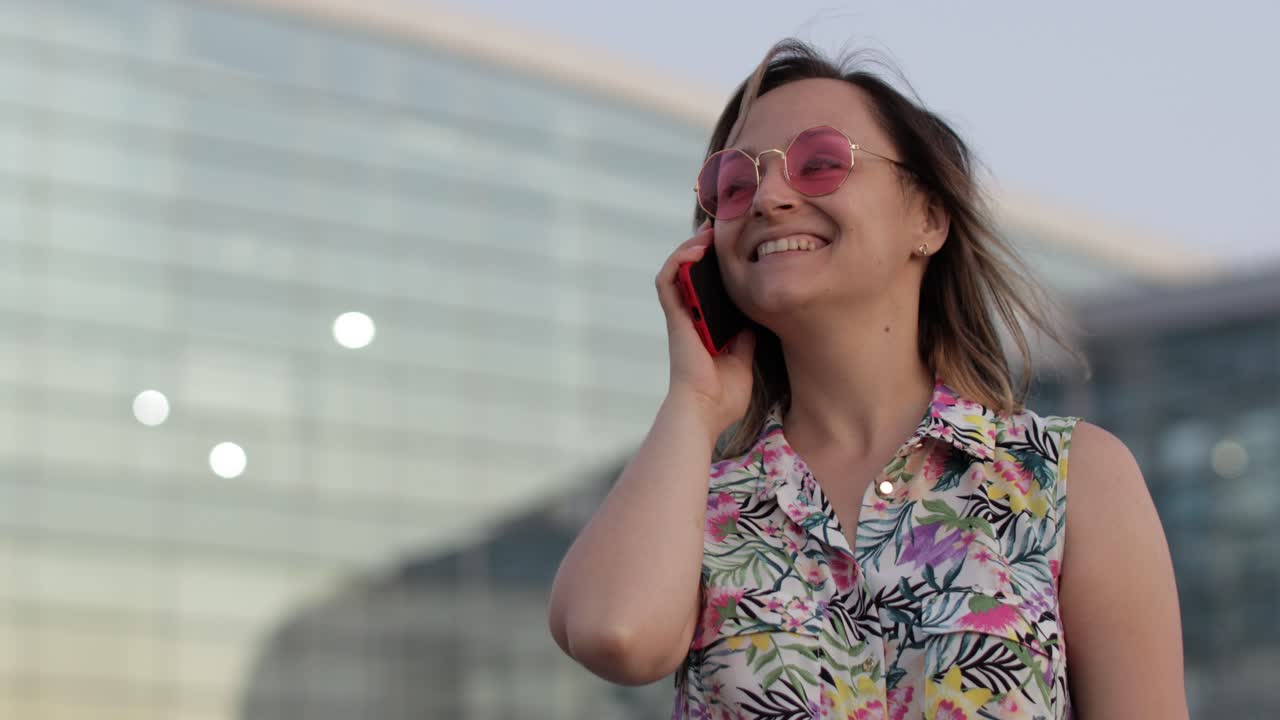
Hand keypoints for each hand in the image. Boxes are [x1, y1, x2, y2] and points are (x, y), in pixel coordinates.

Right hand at [653, 222, 756, 434]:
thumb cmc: (723, 397)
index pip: (707, 290)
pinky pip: (668, 282)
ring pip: (676, 271)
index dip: (715, 268)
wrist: (705, 413)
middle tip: (721, 231)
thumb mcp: (744, 360)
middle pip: (690, 274)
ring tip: (707, 234)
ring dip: (689, 249)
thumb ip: (746, 338)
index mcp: (706, 329)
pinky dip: (678, 262)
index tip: (733, 248)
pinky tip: (696, 250)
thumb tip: (756, 319)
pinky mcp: (674, 318)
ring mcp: (681, 317)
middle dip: (702, 250)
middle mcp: (690, 319)